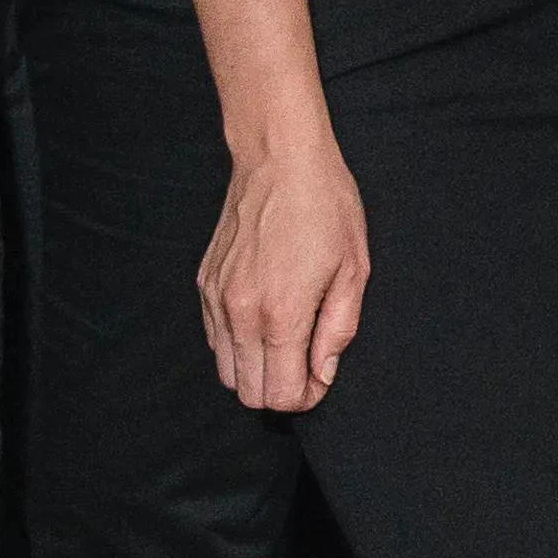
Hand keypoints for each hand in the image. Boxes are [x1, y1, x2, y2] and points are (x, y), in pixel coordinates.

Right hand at [198, 138, 369, 413]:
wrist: (279, 160)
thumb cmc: (326, 208)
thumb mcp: (353, 269)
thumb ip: (338, 330)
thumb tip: (322, 375)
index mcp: (282, 314)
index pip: (282, 395)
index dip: (306, 397)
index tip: (321, 378)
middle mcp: (241, 314)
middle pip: (248, 393)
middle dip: (280, 390)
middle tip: (306, 364)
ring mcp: (217, 300)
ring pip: (226, 371)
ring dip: (256, 370)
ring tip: (287, 340)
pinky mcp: (204, 285)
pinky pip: (215, 339)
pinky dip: (237, 344)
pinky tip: (265, 318)